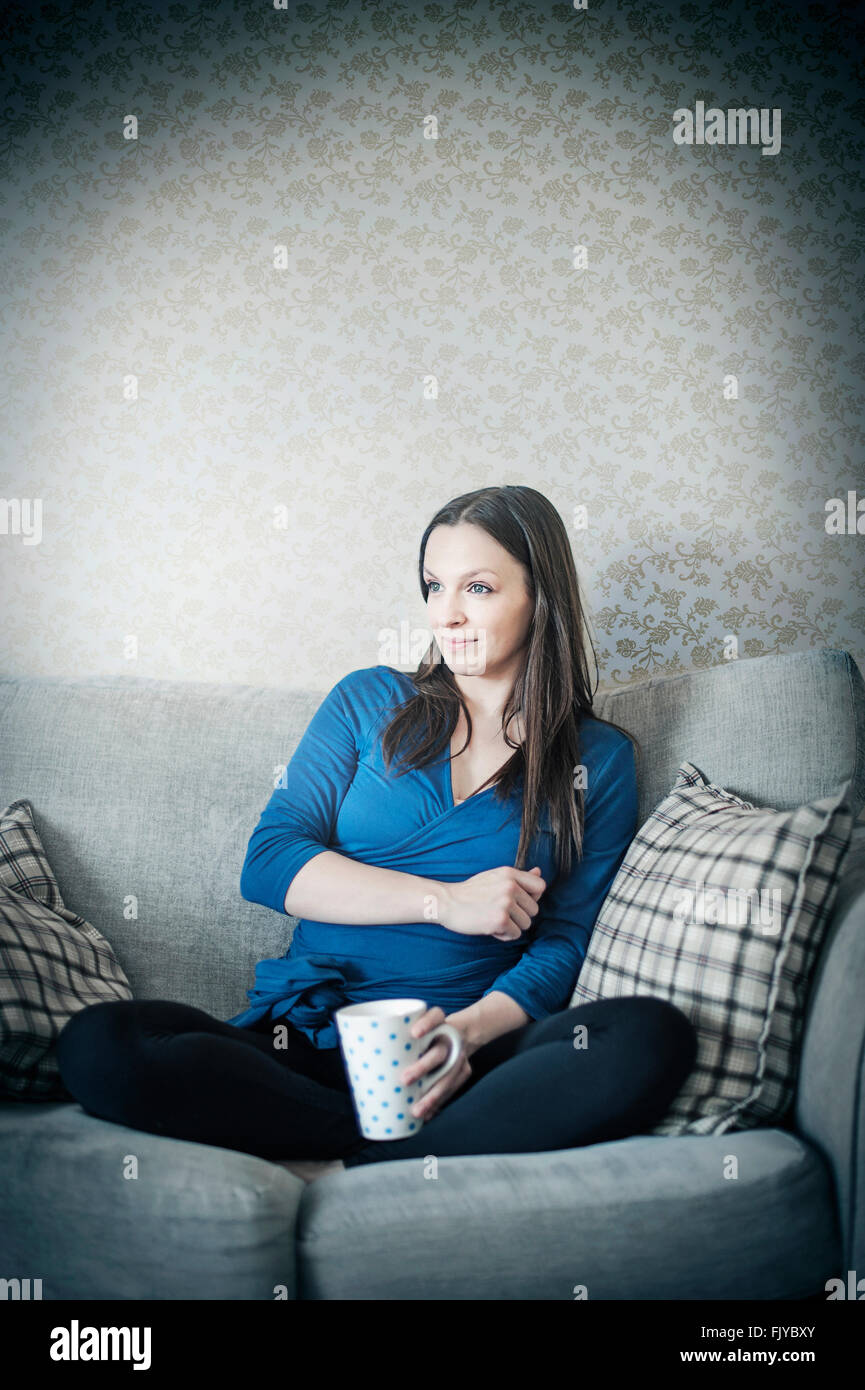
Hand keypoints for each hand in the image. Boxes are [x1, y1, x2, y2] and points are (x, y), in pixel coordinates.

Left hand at [402, 1006, 472, 1122]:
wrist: (459, 1035)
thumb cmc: (425, 1035)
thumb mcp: (413, 1028)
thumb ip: (395, 1038)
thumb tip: (360, 1057)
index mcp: (438, 1021)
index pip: (436, 1016)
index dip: (426, 1024)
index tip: (414, 1034)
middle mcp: (450, 1037)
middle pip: (439, 1052)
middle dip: (423, 1067)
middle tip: (404, 1079)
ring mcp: (459, 1054)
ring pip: (449, 1074)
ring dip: (433, 1094)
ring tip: (417, 1110)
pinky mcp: (464, 1070)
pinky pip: (453, 1088)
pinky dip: (439, 1103)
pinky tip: (427, 1115)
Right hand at [435, 865, 545, 941]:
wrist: (446, 902)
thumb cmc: (471, 892)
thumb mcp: (495, 877)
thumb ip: (519, 877)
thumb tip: (538, 871)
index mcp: (510, 873)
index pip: (540, 886)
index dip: (533, 897)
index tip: (518, 902)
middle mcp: (510, 886)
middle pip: (534, 909)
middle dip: (519, 915)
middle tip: (499, 912)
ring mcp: (505, 903)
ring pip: (526, 924)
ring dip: (511, 926)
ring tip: (493, 918)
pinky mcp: (500, 920)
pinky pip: (515, 934)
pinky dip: (503, 935)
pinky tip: (489, 927)